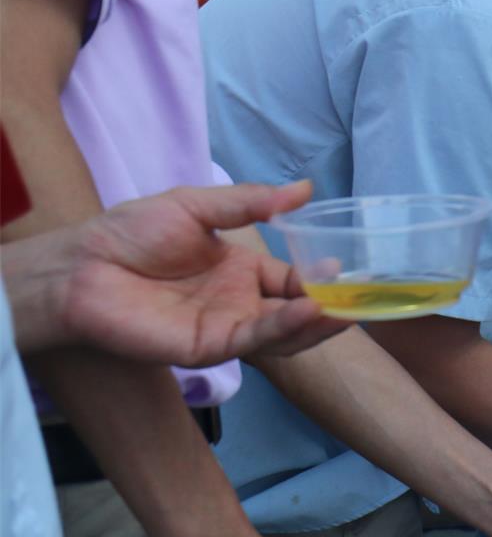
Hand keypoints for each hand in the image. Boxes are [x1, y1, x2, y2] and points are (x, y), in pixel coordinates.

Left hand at [15, 180, 345, 363]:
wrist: (80, 265)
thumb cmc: (128, 233)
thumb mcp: (196, 205)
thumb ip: (249, 201)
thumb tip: (305, 188)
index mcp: (242, 272)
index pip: (296, 280)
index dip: (324, 277)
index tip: (353, 270)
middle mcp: (241, 304)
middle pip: (301, 313)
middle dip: (335, 308)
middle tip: (366, 298)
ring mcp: (227, 328)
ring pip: (287, 334)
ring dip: (319, 324)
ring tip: (347, 309)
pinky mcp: (208, 348)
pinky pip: (256, 341)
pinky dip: (286, 329)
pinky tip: (309, 312)